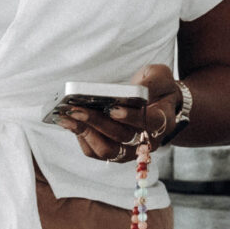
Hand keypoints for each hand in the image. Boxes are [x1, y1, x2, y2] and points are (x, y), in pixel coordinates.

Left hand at [56, 63, 181, 162]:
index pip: (149, 123)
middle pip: (122, 137)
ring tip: (67, 117)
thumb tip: (134, 89)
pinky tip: (68, 122)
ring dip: (85, 133)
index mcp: (162, 120)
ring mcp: (130, 149)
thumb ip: (150, 82)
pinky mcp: (115, 152)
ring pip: (106, 150)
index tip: (113, 108)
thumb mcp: (160, 76)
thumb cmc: (158, 87)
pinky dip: (81, 137)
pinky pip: (95, 151)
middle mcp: (147, 140)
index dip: (131, 117)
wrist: (159, 102)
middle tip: (77, 109)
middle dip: (97, 123)